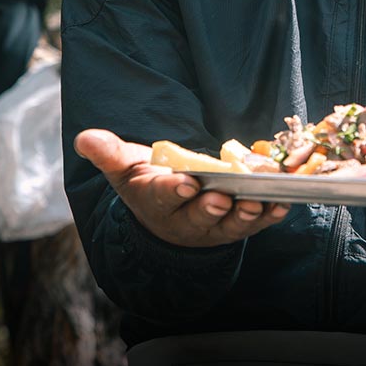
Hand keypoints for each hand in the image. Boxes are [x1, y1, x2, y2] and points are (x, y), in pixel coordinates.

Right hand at [75, 128, 289, 247]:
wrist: (167, 214)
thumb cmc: (146, 182)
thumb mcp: (125, 167)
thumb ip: (108, 153)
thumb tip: (84, 138)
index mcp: (157, 201)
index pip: (164, 197)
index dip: (174, 191)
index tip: (185, 183)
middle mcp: (185, 220)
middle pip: (199, 216)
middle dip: (210, 208)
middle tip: (222, 199)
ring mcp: (213, 226)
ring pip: (230, 225)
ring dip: (244, 215)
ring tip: (256, 203)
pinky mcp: (237, 226)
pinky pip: (255, 225)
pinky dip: (269, 217)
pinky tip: (281, 205)